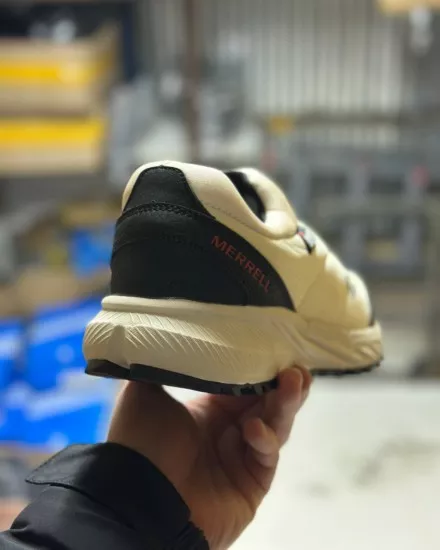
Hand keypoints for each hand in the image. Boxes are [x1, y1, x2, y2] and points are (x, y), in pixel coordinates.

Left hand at [108, 366, 311, 548]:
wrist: (137, 497)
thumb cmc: (141, 441)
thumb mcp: (143, 394)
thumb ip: (159, 367)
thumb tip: (164, 338)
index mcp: (208, 409)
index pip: (245, 384)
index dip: (261, 368)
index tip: (275, 347)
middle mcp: (229, 431)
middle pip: (268, 402)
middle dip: (285, 382)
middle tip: (296, 365)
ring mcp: (242, 457)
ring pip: (276, 424)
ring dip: (286, 402)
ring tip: (296, 380)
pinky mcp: (253, 482)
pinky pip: (267, 454)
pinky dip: (265, 438)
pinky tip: (253, 428)